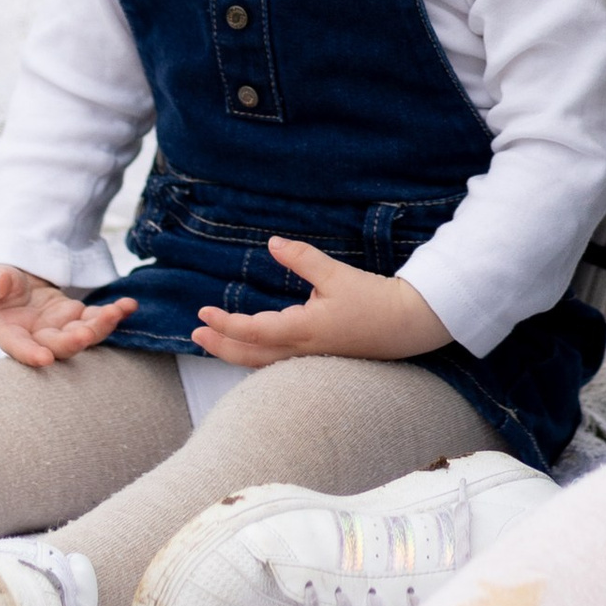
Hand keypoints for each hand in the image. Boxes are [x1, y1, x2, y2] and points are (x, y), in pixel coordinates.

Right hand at [0, 260, 131, 369]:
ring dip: (101, 326)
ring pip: (82, 334)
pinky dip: (113, 313)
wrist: (10, 282)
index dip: (30, 354)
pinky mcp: (75, 317)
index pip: (18, 346)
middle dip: (74, 341)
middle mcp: (36, 337)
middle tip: (86, 334)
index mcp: (7, 332)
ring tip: (117, 312)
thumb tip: (2, 281)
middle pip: (57, 345)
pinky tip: (129, 305)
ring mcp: (58, 328)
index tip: (44, 359)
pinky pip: (95, 317)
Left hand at [191, 238, 446, 366]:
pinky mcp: (320, 357)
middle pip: (251, 356)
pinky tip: (251, 346)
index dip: (225, 324)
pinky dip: (256, 355)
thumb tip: (271, 243)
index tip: (203, 312)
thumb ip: (302, 259)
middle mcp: (303, 350)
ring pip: (263, 363)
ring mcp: (312, 358)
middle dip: (220, 346)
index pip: (252, 332)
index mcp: (304, 330)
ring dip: (235, 353)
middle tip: (196, 332)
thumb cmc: (374, 299)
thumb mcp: (336, 274)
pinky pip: (278, 362)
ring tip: (215, 340)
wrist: (408, 325)